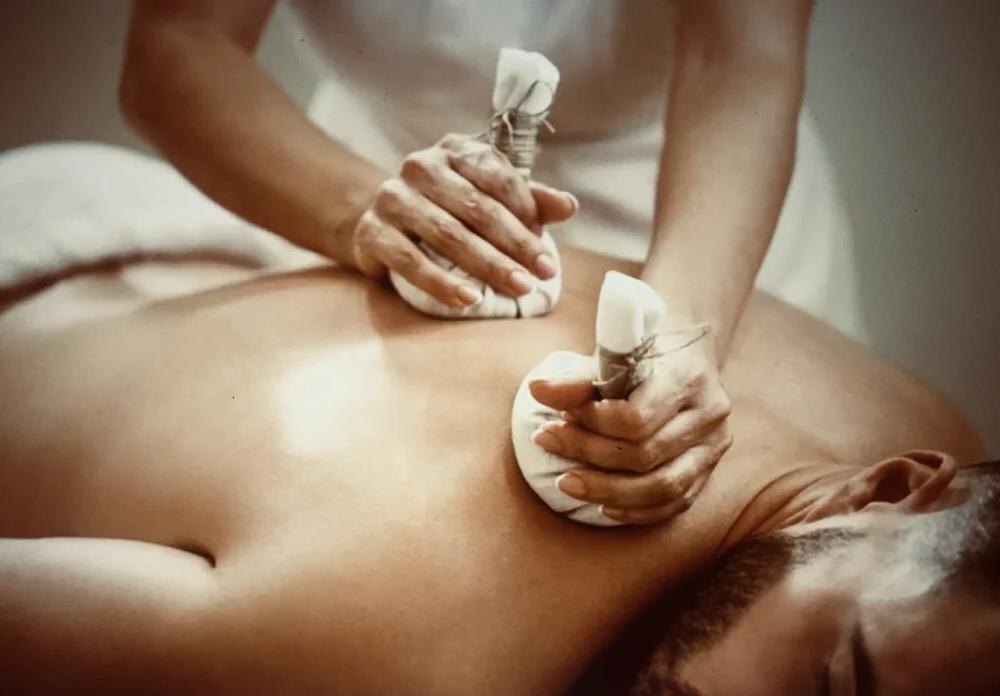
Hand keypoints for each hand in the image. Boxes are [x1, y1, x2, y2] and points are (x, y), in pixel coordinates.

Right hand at [350, 133, 576, 307]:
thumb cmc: (447, 210)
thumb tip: (570, 206)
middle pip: (476, 207)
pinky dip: (441, 282)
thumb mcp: (488, 199)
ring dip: (486, 265)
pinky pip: (410, 260)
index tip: (546, 250)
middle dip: (515, 244)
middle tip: (543, 274)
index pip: (498, 177)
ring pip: (447, 234)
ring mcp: (392, 197)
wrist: (379, 224)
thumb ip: (529, 200)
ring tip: (516, 288)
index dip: (527, 213)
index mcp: (454, 150)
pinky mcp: (371, 231)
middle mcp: (420, 166)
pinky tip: (469, 300)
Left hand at [528, 338, 732, 524]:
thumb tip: (537, 391)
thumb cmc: (644, 347)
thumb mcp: (614, 352)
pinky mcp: (709, 468)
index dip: (592, 424)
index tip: (560, 415)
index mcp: (688, 375)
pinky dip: (636, 510)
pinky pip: (675, 503)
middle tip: (547, 442)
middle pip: (644, 455)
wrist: (687, 348)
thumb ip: (579, 378)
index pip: (636, 418)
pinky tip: (602, 505)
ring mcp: (714, 445)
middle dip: (588, 454)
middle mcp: (709, 412)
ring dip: (607, 491)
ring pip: (662, 487)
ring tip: (566, 482)